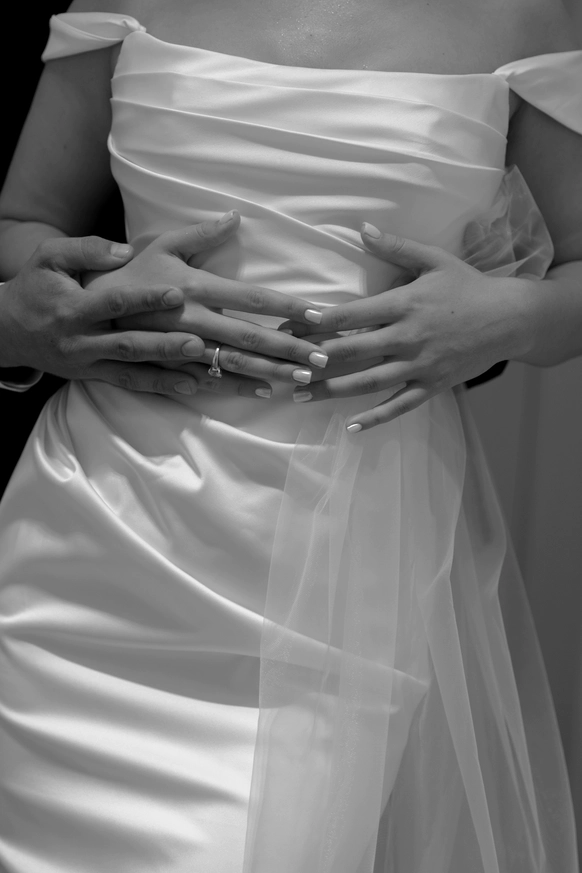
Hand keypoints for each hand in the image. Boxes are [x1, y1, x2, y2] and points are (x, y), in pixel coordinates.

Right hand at [0, 235, 206, 395]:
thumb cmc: (34, 287)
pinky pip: (127, 384)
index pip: (115, 304)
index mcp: (73, 308)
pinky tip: (186, 387)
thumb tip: (125, 250)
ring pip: (130, 371)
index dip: (146, 299)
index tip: (178, 294)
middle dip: (163, 345)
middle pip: (127, 345)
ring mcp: (87, 363)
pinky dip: (157, 387)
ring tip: (198, 377)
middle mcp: (81, 341)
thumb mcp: (49, 257)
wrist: (5, 329)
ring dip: (166, 375)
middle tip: (198, 342)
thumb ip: (87, 249)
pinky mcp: (92, 376)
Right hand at [88, 212, 328, 398]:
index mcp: (196, 287)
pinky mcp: (168, 368)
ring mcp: (181, 348)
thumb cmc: (125, 275)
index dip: (289, 306)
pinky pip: (208, 382)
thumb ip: (200, 233)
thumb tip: (235, 216)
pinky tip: (265, 393)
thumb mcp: (161, 245)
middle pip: (252, 336)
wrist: (78, 310)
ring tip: (305, 380)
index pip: (253, 297)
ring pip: (234, 364)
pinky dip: (236, 388)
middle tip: (327, 357)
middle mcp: (193, 319)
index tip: (320, 315)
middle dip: (292, 348)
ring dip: (272, 372)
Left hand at [280, 224, 530, 430]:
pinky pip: (399, 406)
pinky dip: (376, 417)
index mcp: (405, 304)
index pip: (353, 314)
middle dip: (314, 359)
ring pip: (368, 382)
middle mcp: (408, 338)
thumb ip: (396, 247)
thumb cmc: (467, 287)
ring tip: (300, 396)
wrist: (510, 319)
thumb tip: (362, 229)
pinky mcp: (431, 385)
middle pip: (352, 351)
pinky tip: (351, 427)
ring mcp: (419, 366)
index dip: (319, 321)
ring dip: (331, 390)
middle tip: (283, 364)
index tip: (291, 325)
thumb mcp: (434, 259)